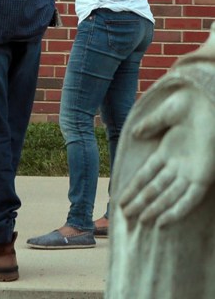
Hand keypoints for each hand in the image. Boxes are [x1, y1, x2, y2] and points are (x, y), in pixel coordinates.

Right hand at [118, 88, 214, 226]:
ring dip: (154, 209)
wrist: (207, 102)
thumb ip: (151, 125)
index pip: (145, 175)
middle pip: (154, 189)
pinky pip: (188, 199)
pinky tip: (163, 221)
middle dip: (139, 203)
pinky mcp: (203, 177)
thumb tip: (135, 134)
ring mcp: (189, 172)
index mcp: (167, 152)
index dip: (132, 188)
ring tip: (140, 221)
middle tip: (125, 217)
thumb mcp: (166, 114)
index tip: (119, 199)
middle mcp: (177, 166)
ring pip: (168, 196)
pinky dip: (176, 211)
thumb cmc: (190, 106)